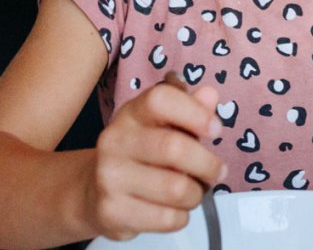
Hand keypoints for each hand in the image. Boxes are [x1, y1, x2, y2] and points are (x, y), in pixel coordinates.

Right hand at [87, 77, 224, 239]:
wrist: (95, 191)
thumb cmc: (143, 153)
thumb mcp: (165, 124)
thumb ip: (191, 108)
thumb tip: (210, 95)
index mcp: (132, 113)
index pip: (160, 100)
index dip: (195, 113)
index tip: (216, 129)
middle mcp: (115, 141)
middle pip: (174, 148)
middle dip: (207, 164)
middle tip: (217, 172)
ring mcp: (109, 178)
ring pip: (175, 189)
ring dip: (196, 194)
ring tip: (195, 192)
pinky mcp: (111, 212)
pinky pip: (166, 218)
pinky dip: (182, 216)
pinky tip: (176, 209)